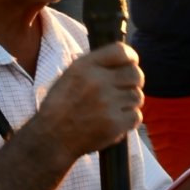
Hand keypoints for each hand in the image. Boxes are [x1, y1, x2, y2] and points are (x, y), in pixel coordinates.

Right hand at [38, 43, 143, 159]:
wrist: (52, 137)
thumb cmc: (61, 106)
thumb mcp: (70, 75)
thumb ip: (96, 65)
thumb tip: (124, 60)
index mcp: (85, 66)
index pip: (121, 51)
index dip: (131, 57)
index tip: (131, 64)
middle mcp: (97, 81)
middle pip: (136, 74)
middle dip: (134, 82)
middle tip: (125, 90)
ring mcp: (107, 103)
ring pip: (137, 96)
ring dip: (129, 103)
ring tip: (113, 109)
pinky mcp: (114, 123)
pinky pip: (136, 116)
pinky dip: (128, 120)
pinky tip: (114, 121)